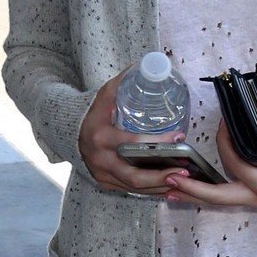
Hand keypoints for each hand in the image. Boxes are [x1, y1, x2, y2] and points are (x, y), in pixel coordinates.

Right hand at [76, 73, 183, 195]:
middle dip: (162, 176)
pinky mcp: (105, 183)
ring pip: (134, 187)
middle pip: (134, 176)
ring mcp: (102, 174)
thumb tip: (149, 64)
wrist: (70, 132)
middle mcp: (101, 160)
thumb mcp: (105, 95)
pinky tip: (170, 190)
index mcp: (101, 137)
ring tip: (184, 183)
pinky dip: (152, 192)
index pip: (133, 143)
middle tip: (186, 171)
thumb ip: (125, 82)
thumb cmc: (94, 113)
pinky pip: (131, 191)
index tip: (178, 138)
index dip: (157, 142)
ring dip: (161, 187)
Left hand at [163, 91, 256, 210]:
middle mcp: (254, 197)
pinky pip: (219, 197)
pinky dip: (201, 194)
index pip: (237, 165)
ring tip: (167, 190)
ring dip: (192, 195)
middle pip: (218, 197)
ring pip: (216, 201)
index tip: (221, 125)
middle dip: (193, 189)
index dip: (225, 144)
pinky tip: (183, 190)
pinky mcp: (244, 197)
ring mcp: (248, 200)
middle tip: (169, 180)